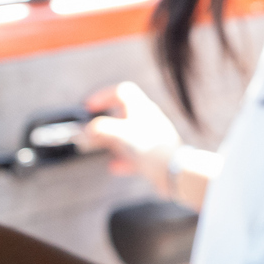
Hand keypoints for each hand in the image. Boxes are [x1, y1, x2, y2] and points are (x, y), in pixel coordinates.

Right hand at [80, 80, 190, 198]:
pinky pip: (136, 153)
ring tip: (104, 150)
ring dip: (114, 141)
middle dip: (107, 124)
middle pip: (124, 114)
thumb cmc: (150, 148)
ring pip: (129, 134)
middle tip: (95, 132)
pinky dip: (124, 159)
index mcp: (141, 108)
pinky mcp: (156, 154)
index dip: (103, 96)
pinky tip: (116, 167)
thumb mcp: (119, 134)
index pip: (121, 91)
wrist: (176, 172)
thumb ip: (100, 129)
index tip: (90, 108)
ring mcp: (153, 136)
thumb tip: (87, 130)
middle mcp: (149, 119)